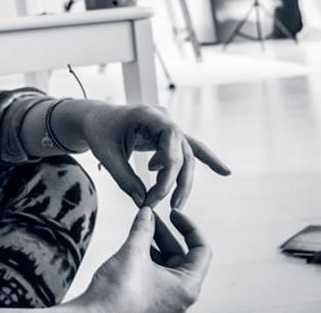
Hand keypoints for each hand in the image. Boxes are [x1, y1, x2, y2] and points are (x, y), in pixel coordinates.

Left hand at [69, 102, 229, 207]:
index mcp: (148, 115)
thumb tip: (143, 202)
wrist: (96, 118)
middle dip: (177, 181)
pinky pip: (189, 150)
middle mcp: (163, 119)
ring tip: (176, 204)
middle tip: (168, 206)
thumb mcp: (106, 154)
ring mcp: (168, 126)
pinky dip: (206, 160)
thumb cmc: (99, 131)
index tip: (155, 190)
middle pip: (182, 151)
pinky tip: (224, 171)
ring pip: (186, 155)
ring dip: (184, 181)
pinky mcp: (168, 137)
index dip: (169, 165)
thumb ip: (124, 177)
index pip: (171, 137)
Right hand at [75, 207, 210, 312]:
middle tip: (149, 217)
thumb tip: (147, 213)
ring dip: (155, 244)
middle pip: (182, 256)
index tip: (172, 214)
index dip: (189, 227)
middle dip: (165, 234)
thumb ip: (143, 229)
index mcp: (187, 287)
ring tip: (139, 229)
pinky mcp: (151, 302)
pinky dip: (148, 258)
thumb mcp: (134, 252)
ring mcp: (166, 301)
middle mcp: (180, 296)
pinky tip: (134, 246)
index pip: (202, 250)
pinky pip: (156, 275)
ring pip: (167, 265)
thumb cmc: (118, 295)